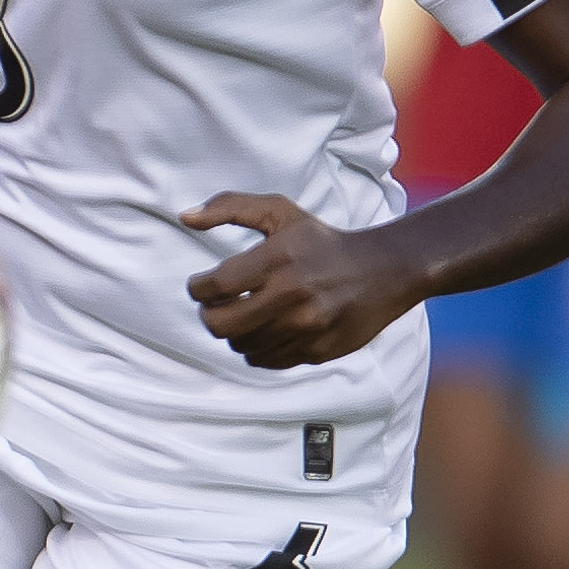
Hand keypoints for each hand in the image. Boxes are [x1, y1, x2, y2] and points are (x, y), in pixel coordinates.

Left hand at [180, 193, 419, 369]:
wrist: (383, 271)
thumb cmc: (321, 241)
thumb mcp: (279, 212)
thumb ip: (229, 207)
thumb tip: (185, 218)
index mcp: (277, 259)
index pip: (212, 287)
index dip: (197, 287)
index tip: (203, 284)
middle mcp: (291, 296)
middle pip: (219, 325)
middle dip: (210, 314)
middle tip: (219, 303)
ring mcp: (305, 328)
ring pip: (240, 345)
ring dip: (236, 330)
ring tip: (250, 312)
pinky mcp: (315, 351)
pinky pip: (264, 360)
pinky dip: (258, 347)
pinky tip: (269, 327)